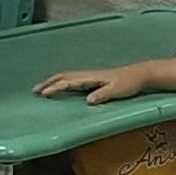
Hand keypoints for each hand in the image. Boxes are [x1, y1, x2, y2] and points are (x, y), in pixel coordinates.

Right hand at [33, 57, 175, 105]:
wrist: (140, 74)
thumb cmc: (130, 82)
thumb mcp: (117, 90)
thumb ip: (103, 95)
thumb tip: (88, 100)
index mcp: (92, 77)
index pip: (69, 81)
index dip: (55, 87)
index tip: (43, 93)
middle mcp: (89, 75)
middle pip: (63, 76)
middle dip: (48, 82)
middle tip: (35, 90)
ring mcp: (91, 76)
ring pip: (67, 76)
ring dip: (53, 81)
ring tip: (43, 88)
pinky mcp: (94, 79)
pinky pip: (73, 79)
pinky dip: (62, 82)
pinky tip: (61, 87)